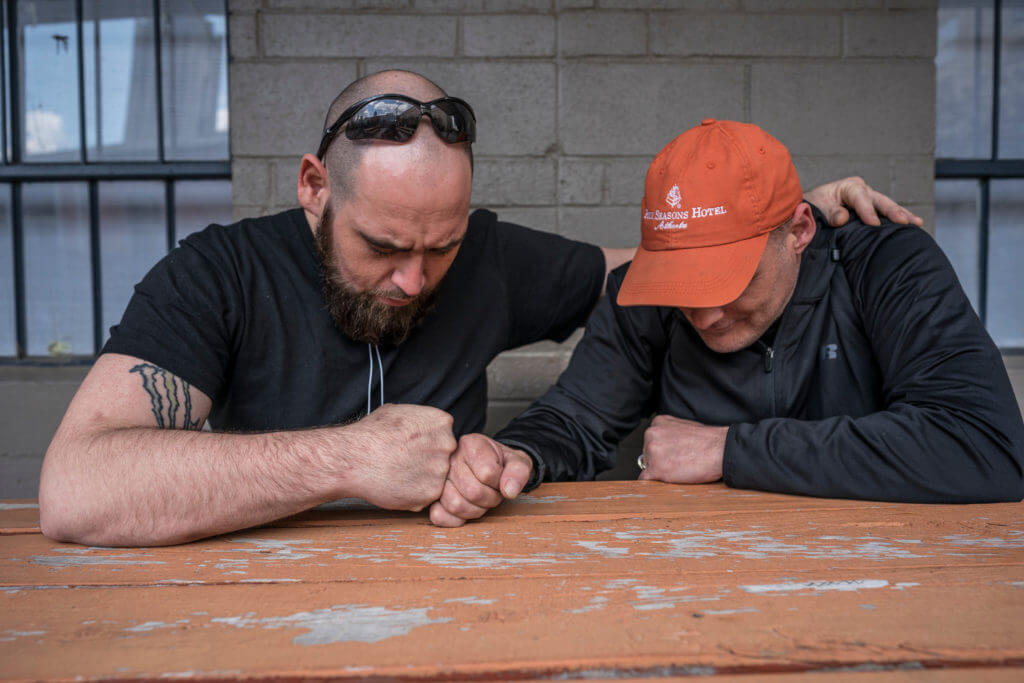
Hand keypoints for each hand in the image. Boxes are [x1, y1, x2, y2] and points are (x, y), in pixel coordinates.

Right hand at [342, 404, 455, 511]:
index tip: (414, 446)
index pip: (445, 435)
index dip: (428, 442)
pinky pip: (427, 496)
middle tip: (407, 462)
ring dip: (422, 479)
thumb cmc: (372, 434)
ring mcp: (440, 470)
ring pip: (437, 478)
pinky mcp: (431, 493)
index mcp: (442, 423)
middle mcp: (447, 445)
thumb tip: (425, 424)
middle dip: (428, 461)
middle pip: (445, 457)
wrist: (355, 458)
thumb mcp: (399, 411)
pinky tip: (398, 485)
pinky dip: (415, 494)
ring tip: (400, 474)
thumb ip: (421, 420)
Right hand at [429, 433, 532, 527]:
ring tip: (480, 500)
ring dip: (475, 510)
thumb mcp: (517, 461)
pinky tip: (466, 509)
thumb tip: (509, 491)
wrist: (488, 465)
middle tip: (493, 492)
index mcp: (471, 444)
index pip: (488, 473)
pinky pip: (438, 516)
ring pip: (456, 505)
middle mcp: (449, 458)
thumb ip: (519, 471)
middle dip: (490, 499)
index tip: (500, 479)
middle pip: (473, 492)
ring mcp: (437, 478)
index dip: (500, 483)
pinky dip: (455, 519)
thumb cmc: (500, 464)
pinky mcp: (431, 497)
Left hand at [639, 414, 727, 483]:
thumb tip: (664, 446)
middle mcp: (651, 433)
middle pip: (647, 454)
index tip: (672, 455)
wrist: (720, 449)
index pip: (651, 441)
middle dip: (660, 461)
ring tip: (679, 469)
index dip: (662, 452)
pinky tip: (669, 480)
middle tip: (678, 463)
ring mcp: (652, 451)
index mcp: (658, 422)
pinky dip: (654, 484)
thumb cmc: (708, 440)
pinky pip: (645, 480)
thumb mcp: (684, 427)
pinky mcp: (656, 469)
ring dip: (660, 472)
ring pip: (647, 467)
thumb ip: (669, 434)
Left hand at [804, 176, 922, 227]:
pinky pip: (886, 215)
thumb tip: (842, 218)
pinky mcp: (872, 211)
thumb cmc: (814, 207)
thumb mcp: (817, 206)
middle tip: (904, 221)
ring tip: (916, 223)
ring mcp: (870, 201)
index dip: (867, 210)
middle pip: (880, 200)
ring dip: (902, 215)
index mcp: (849, 186)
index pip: (860, 197)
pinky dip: (898, 221)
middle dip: (893, 211)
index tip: (873, 223)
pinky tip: (912, 227)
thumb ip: (830, 212)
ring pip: (888, 207)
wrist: (811, 210)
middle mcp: (863, 191)